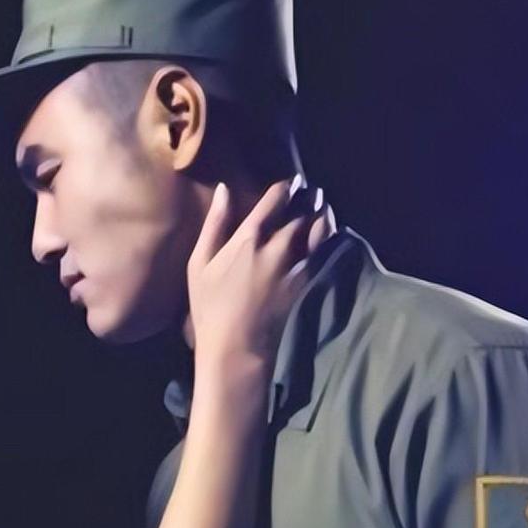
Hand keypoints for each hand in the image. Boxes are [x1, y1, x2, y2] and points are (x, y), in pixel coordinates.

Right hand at [187, 180, 329, 378]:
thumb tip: (225, 190)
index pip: (272, 203)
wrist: (237, 346)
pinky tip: (328, 230)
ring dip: (322, 213)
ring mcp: (294, 265)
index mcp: (247, 240)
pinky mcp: (305, 282)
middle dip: (307, 198)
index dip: (284, 189)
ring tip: (323, 203)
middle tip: (311, 189)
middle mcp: (275, 248)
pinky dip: (327, 236)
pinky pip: (322, 251)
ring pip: (317, 230)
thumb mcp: (200, 263)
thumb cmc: (209, 306)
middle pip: (299, 214)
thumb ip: (214, 224)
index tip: (291, 182)